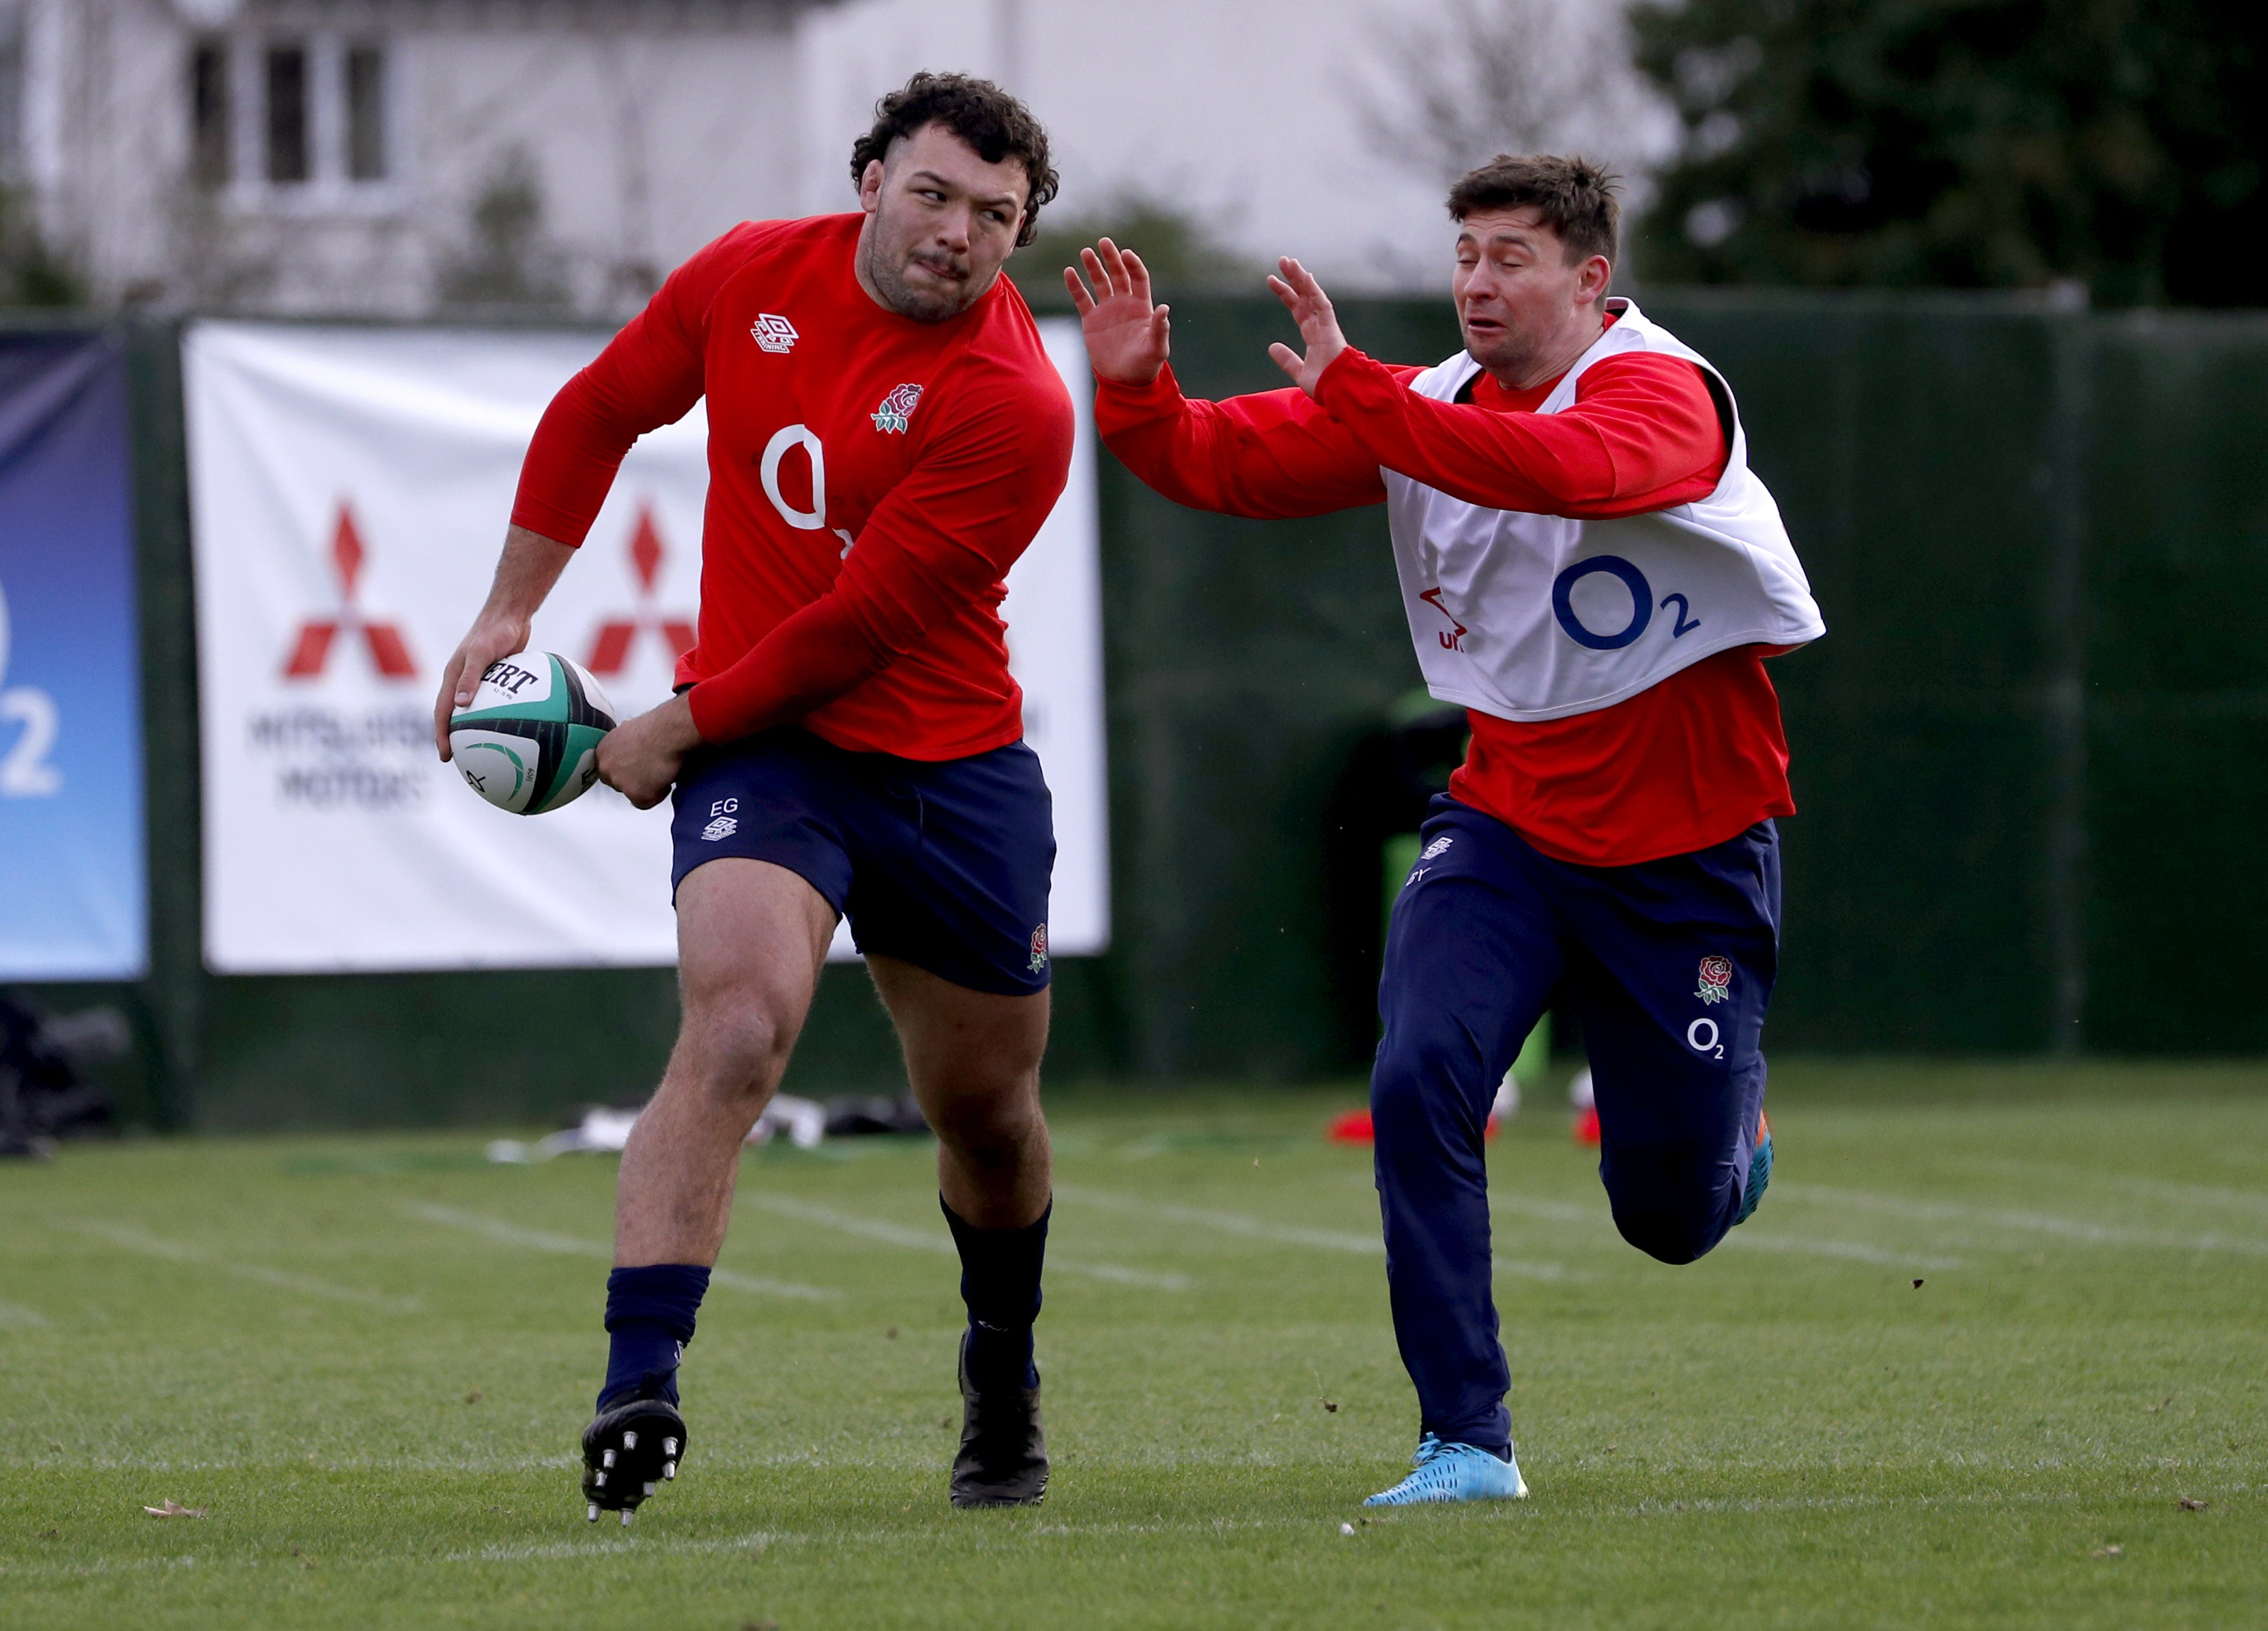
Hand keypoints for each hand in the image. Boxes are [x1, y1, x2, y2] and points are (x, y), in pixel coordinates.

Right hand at [433, 616, 528, 759]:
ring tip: (485, 751)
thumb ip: (471, 676)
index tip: (445, 756)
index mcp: (453, 676)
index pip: (443, 712)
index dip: (442, 735)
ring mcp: (479, 678)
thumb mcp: (482, 652)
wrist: (512, 612)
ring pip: (474, 710)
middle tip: (461, 761)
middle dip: (454, 738)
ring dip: (475, 730)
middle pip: (454, 715)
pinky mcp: (496, 676)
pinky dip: (498, 715)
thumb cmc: (495, 629)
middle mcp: (462, 679)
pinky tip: (514, 729)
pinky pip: (495, 701)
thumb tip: (460, 705)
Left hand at [595, 693, 701, 809]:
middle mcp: (606, 767)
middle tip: (651, 771)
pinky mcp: (635, 794)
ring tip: (660, 769)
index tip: (637, 768)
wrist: (670, 731)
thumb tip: (632, 752)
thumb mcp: (631, 732)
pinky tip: (665, 777)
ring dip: (647, 786)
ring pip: (633, 793)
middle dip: (634, 781)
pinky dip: (659, 793)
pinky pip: (647, 802)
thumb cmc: (658, 727)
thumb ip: (624, 747)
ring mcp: (619, 782)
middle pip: (618, 784)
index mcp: (602, 750)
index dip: (626, 770)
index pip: (608, 769)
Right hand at [1065, 238, 1170, 385]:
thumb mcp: (1156, 349)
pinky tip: (1069, 272)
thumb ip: (1160, 329)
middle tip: (1104, 242)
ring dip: (1093, 266)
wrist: (1124, 382)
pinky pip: (1082, 298)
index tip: (1126, 254)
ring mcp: (1107, 310)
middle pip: (1118, 274)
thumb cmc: (1145, 366)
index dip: (1133, 264)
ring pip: (1099, 282)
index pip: (1138, 278)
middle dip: (1111, 258)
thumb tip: (1164, 308)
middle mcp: (1124, 303)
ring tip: (1086, 252)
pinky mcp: (1091, 320)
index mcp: (1141, 306)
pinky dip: (1075, 285)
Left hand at [1266, 257, 1348, 398]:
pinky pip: (1322, 304)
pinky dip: (1313, 290)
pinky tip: (1304, 276)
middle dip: (1293, 279)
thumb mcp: (1300, 372)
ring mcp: (1326, 325)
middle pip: (1304, 296)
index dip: (1285, 294)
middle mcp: (1320, 326)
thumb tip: (1272, 347)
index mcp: (1313, 334)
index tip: (1271, 280)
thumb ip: (1288, 359)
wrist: (1338, 392)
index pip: (1297, 308)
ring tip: (1288, 262)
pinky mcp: (1331, 327)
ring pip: (1313, 295)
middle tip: (1282, 260)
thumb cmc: (1325, 385)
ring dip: (1301, 278)